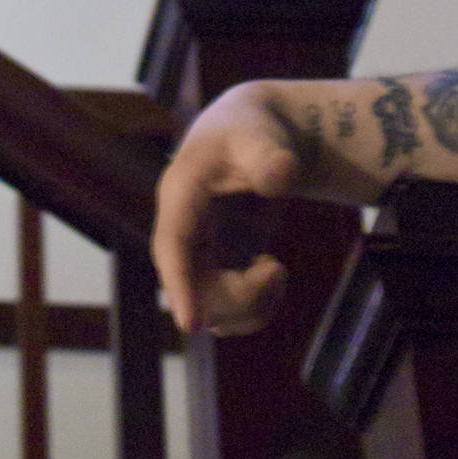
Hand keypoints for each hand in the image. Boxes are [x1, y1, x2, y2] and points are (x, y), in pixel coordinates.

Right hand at [152, 80, 376, 335]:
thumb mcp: (262, 138)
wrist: (255, 138)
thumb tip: (284, 174)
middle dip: (239, 296)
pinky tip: (271, 272)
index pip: (173, 246)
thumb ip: (270, 157)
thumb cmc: (253, 133)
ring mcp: (194, 253)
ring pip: (208, 309)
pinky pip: (225, 311)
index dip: (180, 285)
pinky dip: (253, 309)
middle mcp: (179, 230)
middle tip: (277, 269)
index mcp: (181, 193)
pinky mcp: (212, 269)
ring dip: (249, 307)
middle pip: (193, 288)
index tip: (190, 325)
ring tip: (276, 269)